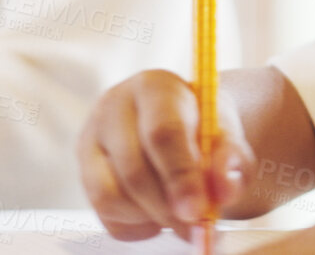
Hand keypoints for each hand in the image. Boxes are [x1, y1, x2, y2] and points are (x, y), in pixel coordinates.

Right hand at [77, 69, 256, 240]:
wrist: (181, 123)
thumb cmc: (203, 125)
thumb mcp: (226, 132)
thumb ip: (232, 158)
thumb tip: (223, 192)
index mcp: (154, 87)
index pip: (162, 133)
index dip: (181, 176)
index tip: (198, 211)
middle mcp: (113, 108)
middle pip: (133, 170)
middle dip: (168, 207)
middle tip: (196, 227)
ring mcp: (90, 141)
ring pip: (110, 196)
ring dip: (150, 217)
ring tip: (179, 212)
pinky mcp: (82, 172)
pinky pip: (105, 214)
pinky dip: (136, 225)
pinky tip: (159, 212)